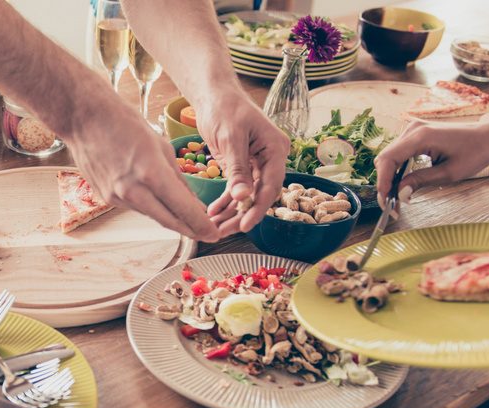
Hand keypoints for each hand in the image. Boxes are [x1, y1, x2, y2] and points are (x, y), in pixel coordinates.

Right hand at [64, 101, 219, 241]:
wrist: (84, 118)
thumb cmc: (125, 123)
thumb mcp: (162, 146)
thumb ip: (178, 178)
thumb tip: (194, 202)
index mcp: (152, 173)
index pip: (184, 209)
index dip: (201, 224)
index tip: (214, 234)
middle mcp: (133, 191)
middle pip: (169, 221)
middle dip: (190, 230)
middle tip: (206, 235)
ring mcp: (117, 197)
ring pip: (152, 215)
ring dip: (171, 219)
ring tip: (187, 220)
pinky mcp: (106, 198)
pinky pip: (136, 208)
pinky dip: (150, 207)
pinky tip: (158, 202)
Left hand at [197, 93, 292, 237]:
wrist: (214, 95)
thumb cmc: (225, 108)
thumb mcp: (231, 138)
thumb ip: (238, 168)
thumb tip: (244, 197)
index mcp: (275, 148)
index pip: (271, 184)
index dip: (259, 207)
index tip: (245, 225)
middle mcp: (270, 157)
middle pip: (260, 194)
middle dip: (242, 215)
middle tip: (223, 232)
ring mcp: (257, 163)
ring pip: (248, 195)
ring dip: (232, 212)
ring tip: (214, 227)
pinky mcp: (242, 165)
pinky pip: (237, 188)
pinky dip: (226, 200)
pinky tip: (213, 212)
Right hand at [373, 119, 488, 206]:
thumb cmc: (476, 152)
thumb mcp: (449, 173)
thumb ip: (421, 181)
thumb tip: (400, 194)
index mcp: (421, 136)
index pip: (389, 159)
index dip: (383, 182)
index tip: (386, 201)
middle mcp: (413, 129)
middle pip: (385, 158)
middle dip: (385, 183)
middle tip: (392, 205)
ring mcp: (413, 130)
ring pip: (389, 157)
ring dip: (390, 178)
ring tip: (397, 198)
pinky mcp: (416, 134)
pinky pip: (398, 154)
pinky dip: (397, 170)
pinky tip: (403, 184)